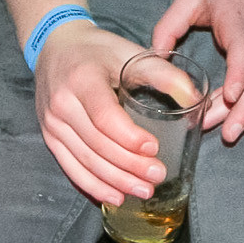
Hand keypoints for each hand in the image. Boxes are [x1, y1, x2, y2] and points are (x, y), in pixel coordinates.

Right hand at [33, 21, 163, 205]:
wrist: (56, 45)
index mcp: (82, 78)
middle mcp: (62, 103)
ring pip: (85, 161)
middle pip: (97, 144)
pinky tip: (115, 196)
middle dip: (128, 165)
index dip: (128, 137)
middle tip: (157, 176)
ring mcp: (52, 123)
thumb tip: (194, 97)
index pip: (104, 116)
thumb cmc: (98, 50)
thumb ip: (163, 74)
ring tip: (144, 191)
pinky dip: (93, 186)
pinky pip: (71, 168)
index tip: (154, 148)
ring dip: (115, 181)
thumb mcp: (130, 51)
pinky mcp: (50, 137)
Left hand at [150, 0, 243, 141]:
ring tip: (225, 134)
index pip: (243, 49)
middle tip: (228, 134)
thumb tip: (154, 57)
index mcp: (238, 17)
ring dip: (243, 111)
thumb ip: (170, 23)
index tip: (231, 95)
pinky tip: (225, 116)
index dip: (239, 73)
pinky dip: (243, 101)